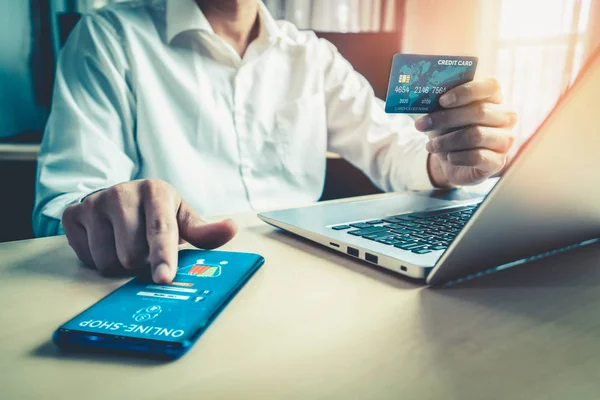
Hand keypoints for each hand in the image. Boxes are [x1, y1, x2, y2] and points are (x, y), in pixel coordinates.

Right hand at [62, 179, 236, 282]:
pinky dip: (98, 259)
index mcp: (156, 190)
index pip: (161, 230)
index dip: (163, 256)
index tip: (164, 279)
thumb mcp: (182, 218)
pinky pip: (86, 257)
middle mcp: (122, 192)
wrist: (120, 199)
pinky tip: (107, 242)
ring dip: (120, 264)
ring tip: (127, 246)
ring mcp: (94, 202)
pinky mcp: (72, 215)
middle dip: (141, 262)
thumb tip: (231, 229)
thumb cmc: (158, 213)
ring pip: (107, 260)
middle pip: (132, 253)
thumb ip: (205, 231)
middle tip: (145, 250)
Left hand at [415, 77, 517, 186]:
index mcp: (494, 98)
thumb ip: (442, 103)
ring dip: (447, 141)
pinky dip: (457, 157)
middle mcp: (506, 117)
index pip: (490, 86)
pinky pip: (477, 156)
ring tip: (431, 145)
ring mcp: (505, 140)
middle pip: (479, 112)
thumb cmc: (450, 131)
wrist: (452, 161)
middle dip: (446, 118)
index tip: (442, 101)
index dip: (466, 92)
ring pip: (475, 135)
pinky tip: (449, 157)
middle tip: (422, 125)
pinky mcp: (498, 161)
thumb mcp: (444, 114)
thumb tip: (427, 97)